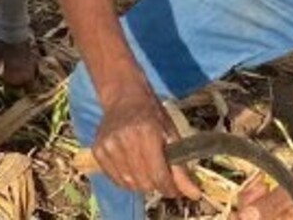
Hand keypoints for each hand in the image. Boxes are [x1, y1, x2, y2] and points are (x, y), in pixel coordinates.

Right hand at [92, 86, 203, 201]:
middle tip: (161, 175)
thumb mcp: (171, 136)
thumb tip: (194, 195)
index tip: (175, 190)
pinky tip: (133, 168)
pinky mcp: (98, 149)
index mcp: (146, 132)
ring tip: (146, 170)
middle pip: (144, 182)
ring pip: (129, 183)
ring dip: (141, 183)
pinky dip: (126, 180)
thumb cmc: (152, 116)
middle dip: (157, 185)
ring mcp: (108, 145)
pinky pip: (115, 179)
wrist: (124, 98)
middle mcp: (124, 139)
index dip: (170, 189)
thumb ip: (181, 169)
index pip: (159, 175)